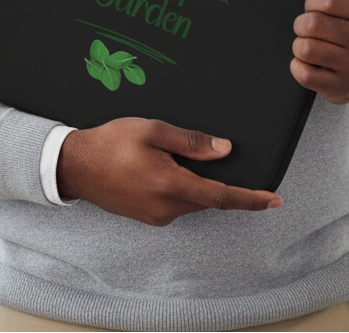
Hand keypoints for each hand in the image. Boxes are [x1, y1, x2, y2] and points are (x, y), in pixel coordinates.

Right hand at [56, 118, 281, 225]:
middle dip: (217, 182)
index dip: (250, 199)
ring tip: (166, 155)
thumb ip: (191, 141)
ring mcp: (156, 216)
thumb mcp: (152, 131)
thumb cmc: (110, 144)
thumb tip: (224, 150)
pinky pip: (175, 203)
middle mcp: (166, 207)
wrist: (75, 166)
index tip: (273, 200)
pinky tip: (162, 169)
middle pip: (207, 197)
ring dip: (194, 183)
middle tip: (206, 155)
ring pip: (191, 200)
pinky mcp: (147, 217)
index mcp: (170, 185)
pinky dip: (180, 188)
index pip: (221, 196)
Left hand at [290, 0, 348, 104]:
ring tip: (307, 43)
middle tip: (305, 26)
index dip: (311, 2)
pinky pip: (304, 74)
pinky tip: (307, 62)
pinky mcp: (341, 88)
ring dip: (298, 45)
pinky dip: (298, 67)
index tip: (312, 6)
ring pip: (306, 49)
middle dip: (301, 24)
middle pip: (312, 25)